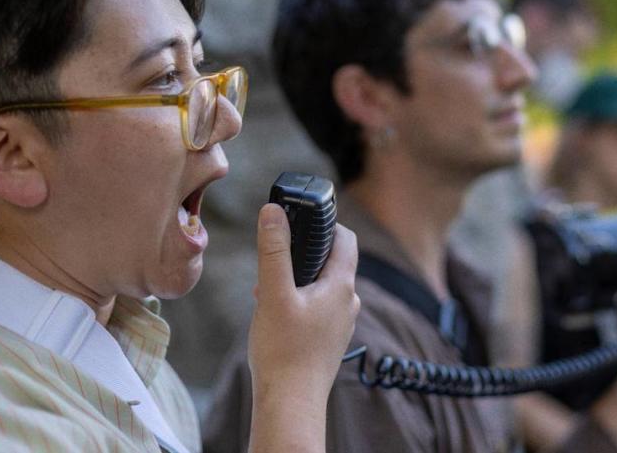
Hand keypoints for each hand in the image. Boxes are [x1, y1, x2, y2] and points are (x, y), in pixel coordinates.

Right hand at [247, 203, 359, 431]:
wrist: (291, 404)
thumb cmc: (284, 352)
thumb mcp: (273, 293)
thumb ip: (274, 251)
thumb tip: (273, 212)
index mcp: (342, 286)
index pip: (346, 239)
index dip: (327, 223)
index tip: (302, 220)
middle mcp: (348, 303)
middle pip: (332, 262)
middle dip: (303, 255)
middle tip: (275, 260)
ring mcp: (341, 323)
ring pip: (322, 287)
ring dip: (297, 281)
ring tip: (268, 292)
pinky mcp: (330, 340)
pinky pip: (318, 309)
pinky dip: (298, 302)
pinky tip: (275, 316)